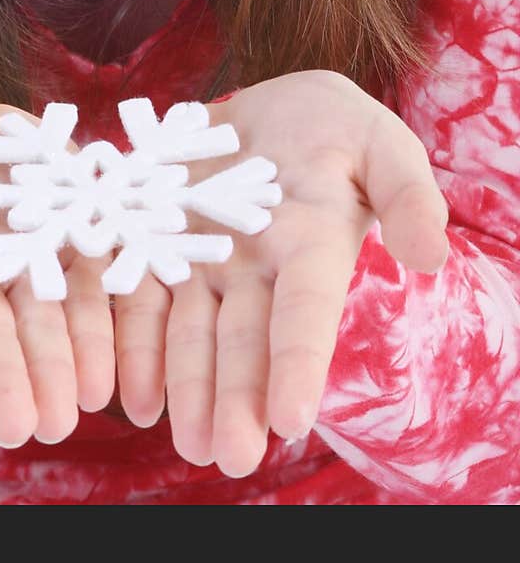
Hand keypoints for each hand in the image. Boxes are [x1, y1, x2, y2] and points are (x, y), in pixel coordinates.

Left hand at [110, 70, 449, 475]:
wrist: (273, 105)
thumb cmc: (337, 130)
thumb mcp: (382, 144)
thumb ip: (407, 193)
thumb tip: (430, 255)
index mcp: (312, 246)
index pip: (307, 312)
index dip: (299, 362)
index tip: (292, 418)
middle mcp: (256, 266)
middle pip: (244, 340)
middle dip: (237, 400)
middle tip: (228, 457)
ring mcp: (204, 257)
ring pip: (192, 331)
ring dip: (187, 388)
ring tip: (185, 442)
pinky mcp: (159, 240)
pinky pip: (143, 298)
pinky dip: (136, 346)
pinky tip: (133, 397)